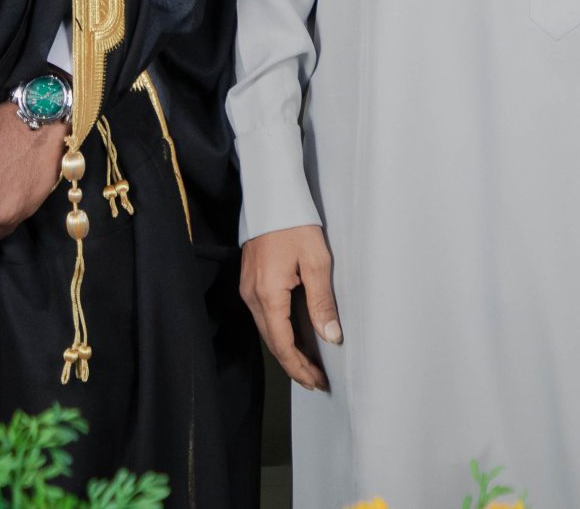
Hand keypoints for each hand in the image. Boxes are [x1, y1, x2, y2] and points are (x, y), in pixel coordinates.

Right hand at [240, 224, 340, 391]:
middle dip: (294, 364)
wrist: (272, 196)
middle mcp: (252, 296)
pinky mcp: (250, 280)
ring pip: (267, 330)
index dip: (299, 367)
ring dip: (286, 349)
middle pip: (272, 341)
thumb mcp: (317, 262)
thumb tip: (331, 337)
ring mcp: (248, 288)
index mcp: (268, 295)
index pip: (282, 344)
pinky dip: (279, 332)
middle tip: (316, 381)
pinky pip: (264, 315)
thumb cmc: (296, 224)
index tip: (317, 382)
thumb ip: (322, 302)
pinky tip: (294, 336)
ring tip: (308, 365)